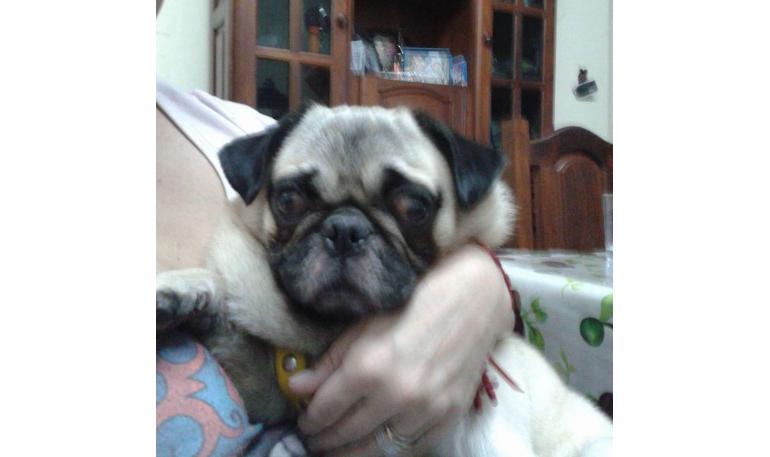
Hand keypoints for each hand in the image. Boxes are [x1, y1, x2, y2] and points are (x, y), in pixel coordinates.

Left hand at [288, 244, 514, 455]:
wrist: (471, 303)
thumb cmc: (411, 306)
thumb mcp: (363, 326)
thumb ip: (329, 362)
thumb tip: (296, 388)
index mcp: (369, 367)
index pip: (325, 409)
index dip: (310, 420)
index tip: (304, 423)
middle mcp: (396, 394)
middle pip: (346, 432)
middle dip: (324, 440)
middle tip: (314, 441)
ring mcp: (425, 410)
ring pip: (377, 449)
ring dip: (350, 453)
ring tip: (337, 451)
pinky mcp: (448, 417)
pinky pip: (410, 448)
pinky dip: (388, 450)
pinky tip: (374, 445)